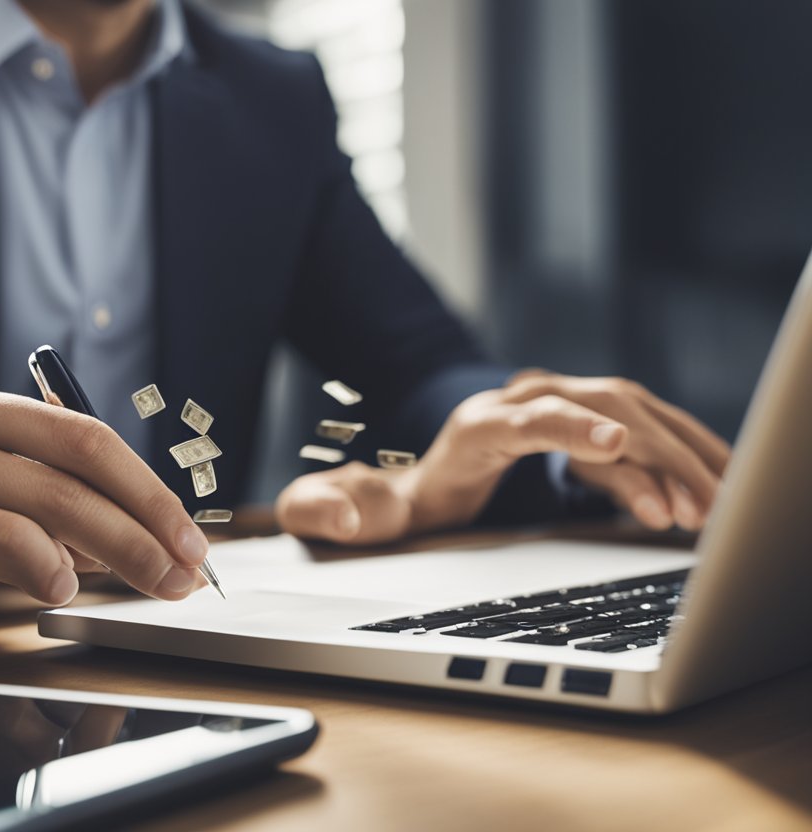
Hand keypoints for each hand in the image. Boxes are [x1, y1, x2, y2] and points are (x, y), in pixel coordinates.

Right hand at [0, 391, 208, 624]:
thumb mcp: (15, 506)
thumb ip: (76, 515)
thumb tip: (160, 545)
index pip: (91, 439)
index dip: (151, 492)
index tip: (193, 542)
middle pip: (76, 470)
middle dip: (144, 529)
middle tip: (182, 576)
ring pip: (42, 502)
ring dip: (110, 549)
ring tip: (142, 583)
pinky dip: (41, 563)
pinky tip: (61, 585)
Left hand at [275, 373, 729, 543]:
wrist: (429, 466)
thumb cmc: (403, 494)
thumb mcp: (363, 508)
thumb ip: (334, 509)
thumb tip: (343, 514)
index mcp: (474, 425)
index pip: (526, 417)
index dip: (570, 428)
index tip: (613, 445)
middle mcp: (521, 403)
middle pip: (599, 410)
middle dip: (653, 455)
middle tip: (695, 505)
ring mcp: (557, 406)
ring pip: (631, 416)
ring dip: (674, 458)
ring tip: (705, 511)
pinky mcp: (581, 424)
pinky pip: (637, 436)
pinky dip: (668, 463)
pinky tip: (692, 501)